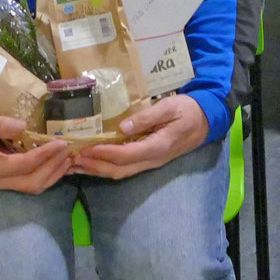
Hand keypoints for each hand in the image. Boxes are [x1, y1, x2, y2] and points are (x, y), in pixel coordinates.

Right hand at [0, 111, 72, 191]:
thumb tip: (22, 126)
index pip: (23, 165)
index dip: (44, 155)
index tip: (60, 143)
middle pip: (32, 182)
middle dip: (53, 167)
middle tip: (68, 150)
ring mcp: (1, 183)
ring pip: (33, 186)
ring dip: (53, 174)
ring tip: (69, 158)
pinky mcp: (6, 180)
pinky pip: (30, 183)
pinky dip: (47, 175)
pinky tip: (59, 163)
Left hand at [73, 94, 208, 178]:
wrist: (207, 120)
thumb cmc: (188, 110)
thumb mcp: (170, 107)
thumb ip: (148, 117)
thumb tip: (122, 127)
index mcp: (158, 146)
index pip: (125, 155)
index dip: (104, 153)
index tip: (85, 147)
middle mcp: (152, 159)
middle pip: (119, 170)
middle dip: (94, 165)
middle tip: (72, 158)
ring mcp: (150, 162)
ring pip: (120, 173)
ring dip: (97, 170)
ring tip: (75, 164)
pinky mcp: (148, 160)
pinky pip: (124, 168)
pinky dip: (105, 167)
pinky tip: (92, 163)